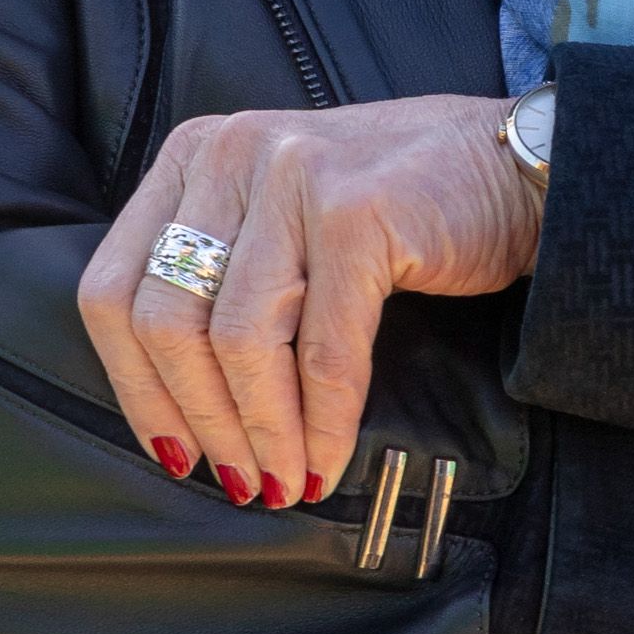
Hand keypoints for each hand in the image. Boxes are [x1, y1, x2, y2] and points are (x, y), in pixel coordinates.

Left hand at [80, 95, 538, 509]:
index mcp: (195, 156)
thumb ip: (225, 275)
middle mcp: (231, 153)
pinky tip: (328, 459)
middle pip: (164, 320)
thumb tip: (180, 408)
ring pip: (238, 342)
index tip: (171, 452)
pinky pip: (323, 350)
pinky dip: (323, 422)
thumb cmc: (402, 204)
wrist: (520, 165)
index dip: (135, 388)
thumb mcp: (282, 215)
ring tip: (284, 480)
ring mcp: (294, 175)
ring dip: (261, 432)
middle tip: (239, 480)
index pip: (113, 289)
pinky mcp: (357, 213)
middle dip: (199, 421)